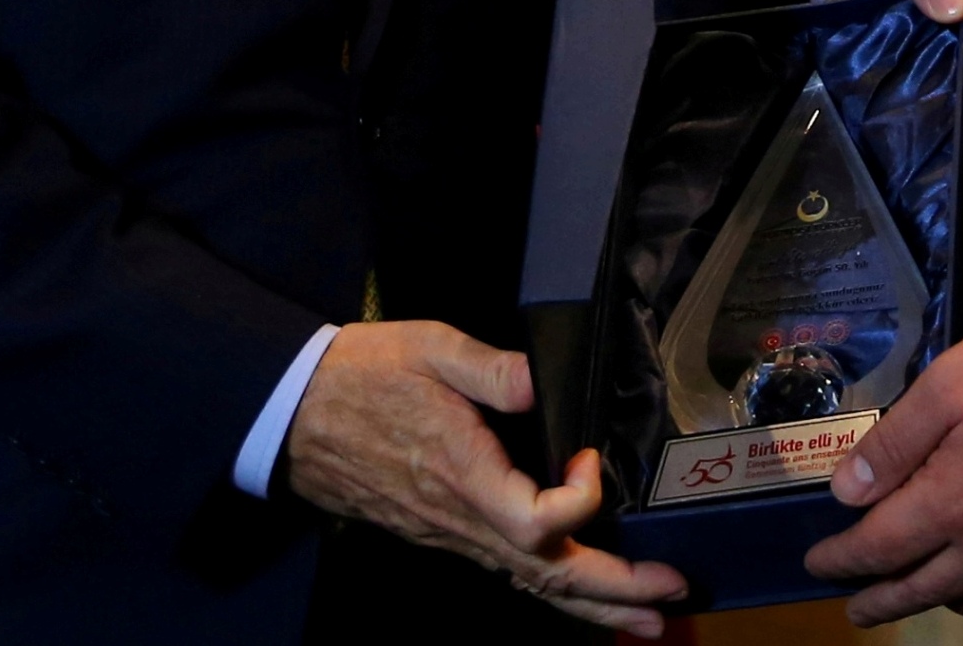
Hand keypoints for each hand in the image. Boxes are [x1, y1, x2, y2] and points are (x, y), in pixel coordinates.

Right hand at [283, 320, 686, 635]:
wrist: (290, 411)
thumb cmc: (358, 376)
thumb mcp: (430, 348)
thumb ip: (495, 366)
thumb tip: (545, 380)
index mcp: (462, 476)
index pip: (536, 525)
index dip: (578, 501)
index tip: (584, 457)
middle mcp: (459, 519)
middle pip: (547, 574)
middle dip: (614, 589)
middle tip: (672, 593)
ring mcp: (449, 533)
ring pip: (529, 582)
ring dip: (592, 601)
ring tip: (646, 614)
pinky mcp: (441, 531)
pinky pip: (504, 570)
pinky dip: (550, 587)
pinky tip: (576, 589)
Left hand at [804, 333, 962, 624]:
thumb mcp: (947, 388)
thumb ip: (895, 442)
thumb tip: (845, 493)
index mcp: (947, 504)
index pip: (878, 546)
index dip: (841, 559)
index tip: (816, 565)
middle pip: (920, 587)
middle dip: (880, 600)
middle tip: (854, 611)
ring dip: (934, 602)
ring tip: (916, 595)